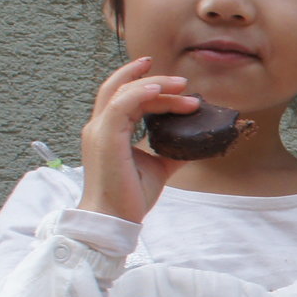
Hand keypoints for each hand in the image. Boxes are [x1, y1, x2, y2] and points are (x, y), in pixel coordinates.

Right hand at [78, 57, 199, 222]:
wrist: (115, 218)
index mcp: (108, 131)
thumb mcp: (158, 167)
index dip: (146, 85)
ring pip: (124, 92)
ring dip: (155, 85)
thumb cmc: (131, 196)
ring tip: (182, 86)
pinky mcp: (105, 137)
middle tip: (182, 80)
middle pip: (121, 88)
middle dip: (151, 78)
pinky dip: (140, 93)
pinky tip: (159, 89)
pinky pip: (120, 104)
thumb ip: (172, 151)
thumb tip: (196, 144)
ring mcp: (100, 130)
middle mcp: (100, 127)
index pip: (124, 97)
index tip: (175, 84)